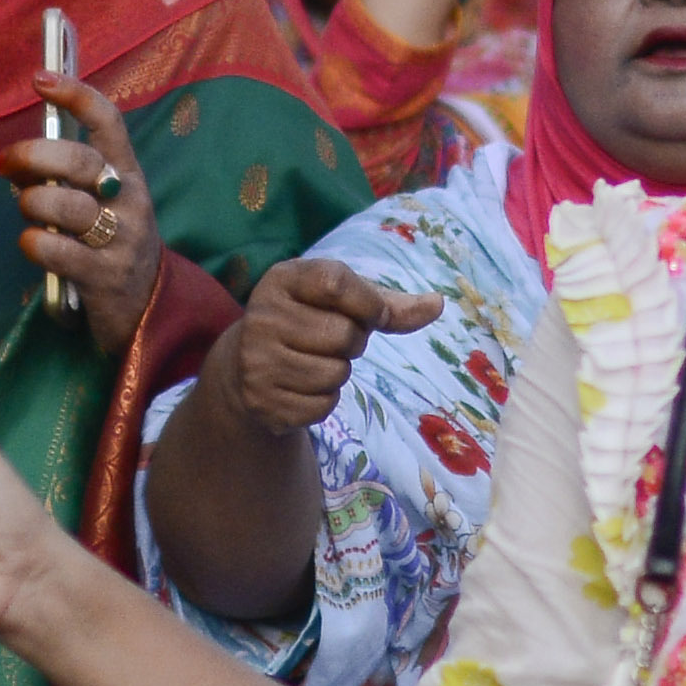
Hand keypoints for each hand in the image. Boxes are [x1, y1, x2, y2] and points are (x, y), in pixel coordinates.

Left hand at [1, 70, 155, 357]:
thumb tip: (13, 163)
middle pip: (82, 162)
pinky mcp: (105, 278)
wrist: (150, 308)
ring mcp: (121, 240)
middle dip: (36, 155)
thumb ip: (62, 179)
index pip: (109, 122)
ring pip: (69, 206)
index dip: (77, 95)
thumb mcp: (99, 203)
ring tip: (25, 210)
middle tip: (5, 162)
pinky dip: (36, 244)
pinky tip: (30, 243)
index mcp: (127, 173)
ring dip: (34, 203)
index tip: (41, 79)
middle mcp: (129, 201)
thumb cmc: (110, 243)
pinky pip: (61, 252)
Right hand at [196, 255, 445, 445]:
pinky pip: (322, 405)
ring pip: (336, 374)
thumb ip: (389, 304)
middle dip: (353, 343)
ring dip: (338, 373)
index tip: (371, 314)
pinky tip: (300, 387)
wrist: (246, 367)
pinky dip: (323, 401)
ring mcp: (256, 360)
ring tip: (313, 362)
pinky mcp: (261, 400)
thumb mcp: (342, 302)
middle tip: (329, 341)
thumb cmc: (309, 322)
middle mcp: (262, 316)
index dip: (368, 304)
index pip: (338, 283)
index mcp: (283, 279)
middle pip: (345, 335)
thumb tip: (438, 303)